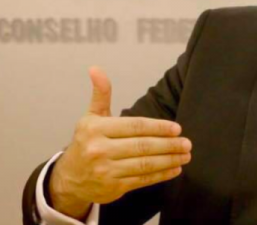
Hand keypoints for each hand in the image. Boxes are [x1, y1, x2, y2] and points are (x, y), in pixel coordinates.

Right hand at [49, 67, 190, 218]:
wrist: (69, 178)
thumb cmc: (86, 142)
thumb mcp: (91, 117)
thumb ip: (100, 94)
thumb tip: (95, 68)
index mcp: (96, 129)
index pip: (134, 126)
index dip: (158, 127)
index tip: (177, 128)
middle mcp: (100, 150)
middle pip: (142, 146)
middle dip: (168, 145)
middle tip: (187, 143)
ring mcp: (106, 171)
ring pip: (144, 164)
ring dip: (169, 160)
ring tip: (185, 156)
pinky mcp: (113, 188)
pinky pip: (142, 179)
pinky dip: (161, 175)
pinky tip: (175, 169)